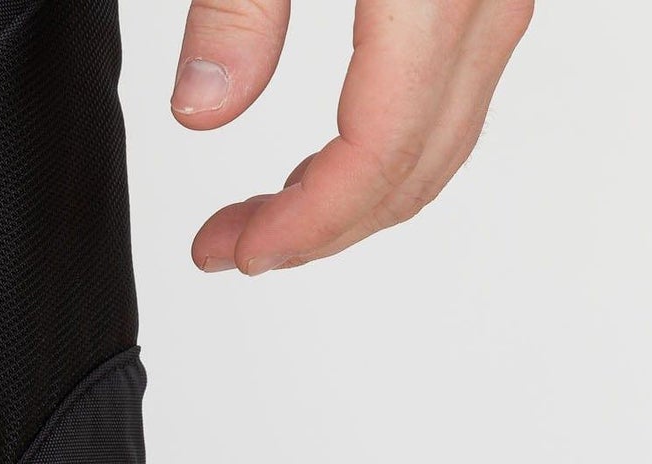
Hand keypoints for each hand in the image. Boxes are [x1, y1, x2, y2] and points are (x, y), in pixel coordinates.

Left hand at [170, 0, 534, 273]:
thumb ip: (239, 9)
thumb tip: (200, 110)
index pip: (378, 150)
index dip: (305, 222)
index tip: (234, 251)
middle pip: (414, 167)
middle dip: (317, 231)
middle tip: (229, 247)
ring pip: (440, 144)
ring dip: (352, 203)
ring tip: (263, 221)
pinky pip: (450, 103)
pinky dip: (386, 156)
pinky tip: (318, 166)